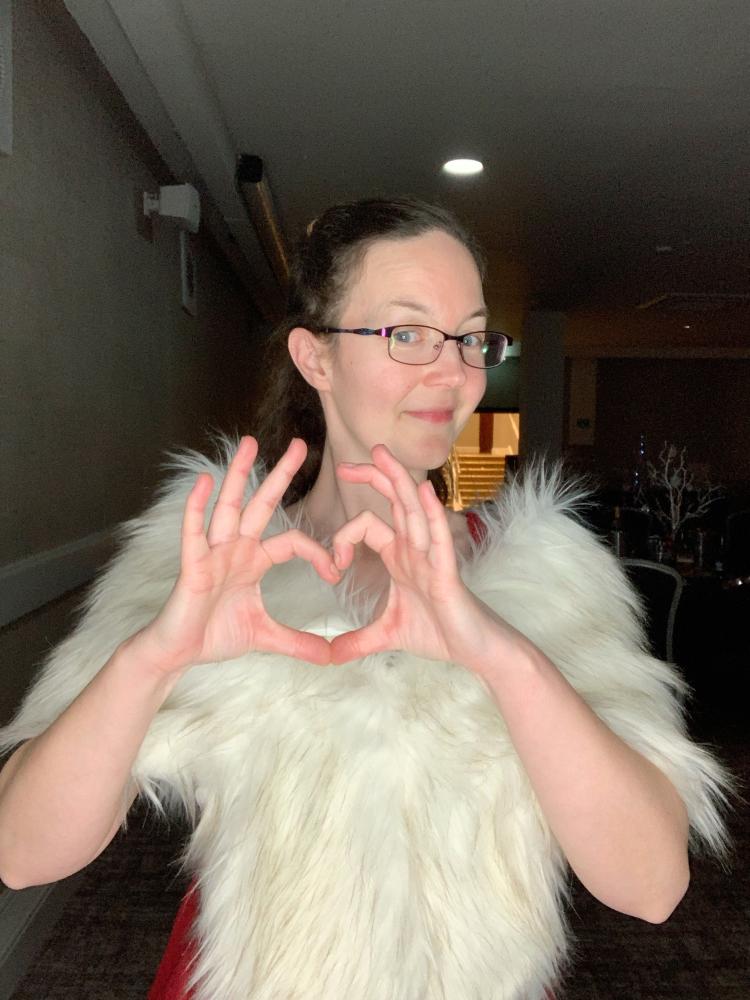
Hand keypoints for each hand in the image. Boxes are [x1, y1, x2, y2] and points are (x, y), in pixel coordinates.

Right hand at [135, 437, 338, 673]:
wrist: (179, 653)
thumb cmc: (215, 635)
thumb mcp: (266, 637)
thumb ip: (299, 643)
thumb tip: (332, 658)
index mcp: (254, 560)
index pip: (292, 542)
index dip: (317, 553)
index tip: (336, 573)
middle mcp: (235, 548)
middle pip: (262, 504)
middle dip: (281, 474)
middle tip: (302, 444)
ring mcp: (213, 553)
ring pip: (228, 507)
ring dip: (239, 475)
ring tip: (251, 443)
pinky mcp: (192, 565)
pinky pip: (194, 532)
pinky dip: (197, 507)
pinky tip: (203, 482)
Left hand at [328, 445, 498, 667]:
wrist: (475, 651)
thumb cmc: (439, 633)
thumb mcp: (387, 635)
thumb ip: (357, 641)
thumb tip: (328, 657)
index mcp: (400, 556)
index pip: (369, 524)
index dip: (344, 536)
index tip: (334, 568)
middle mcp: (416, 549)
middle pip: (394, 501)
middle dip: (371, 478)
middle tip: (344, 464)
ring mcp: (432, 557)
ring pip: (413, 510)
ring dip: (397, 480)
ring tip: (381, 453)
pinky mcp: (447, 572)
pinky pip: (439, 538)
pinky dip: (432, 513)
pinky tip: (424, 491)